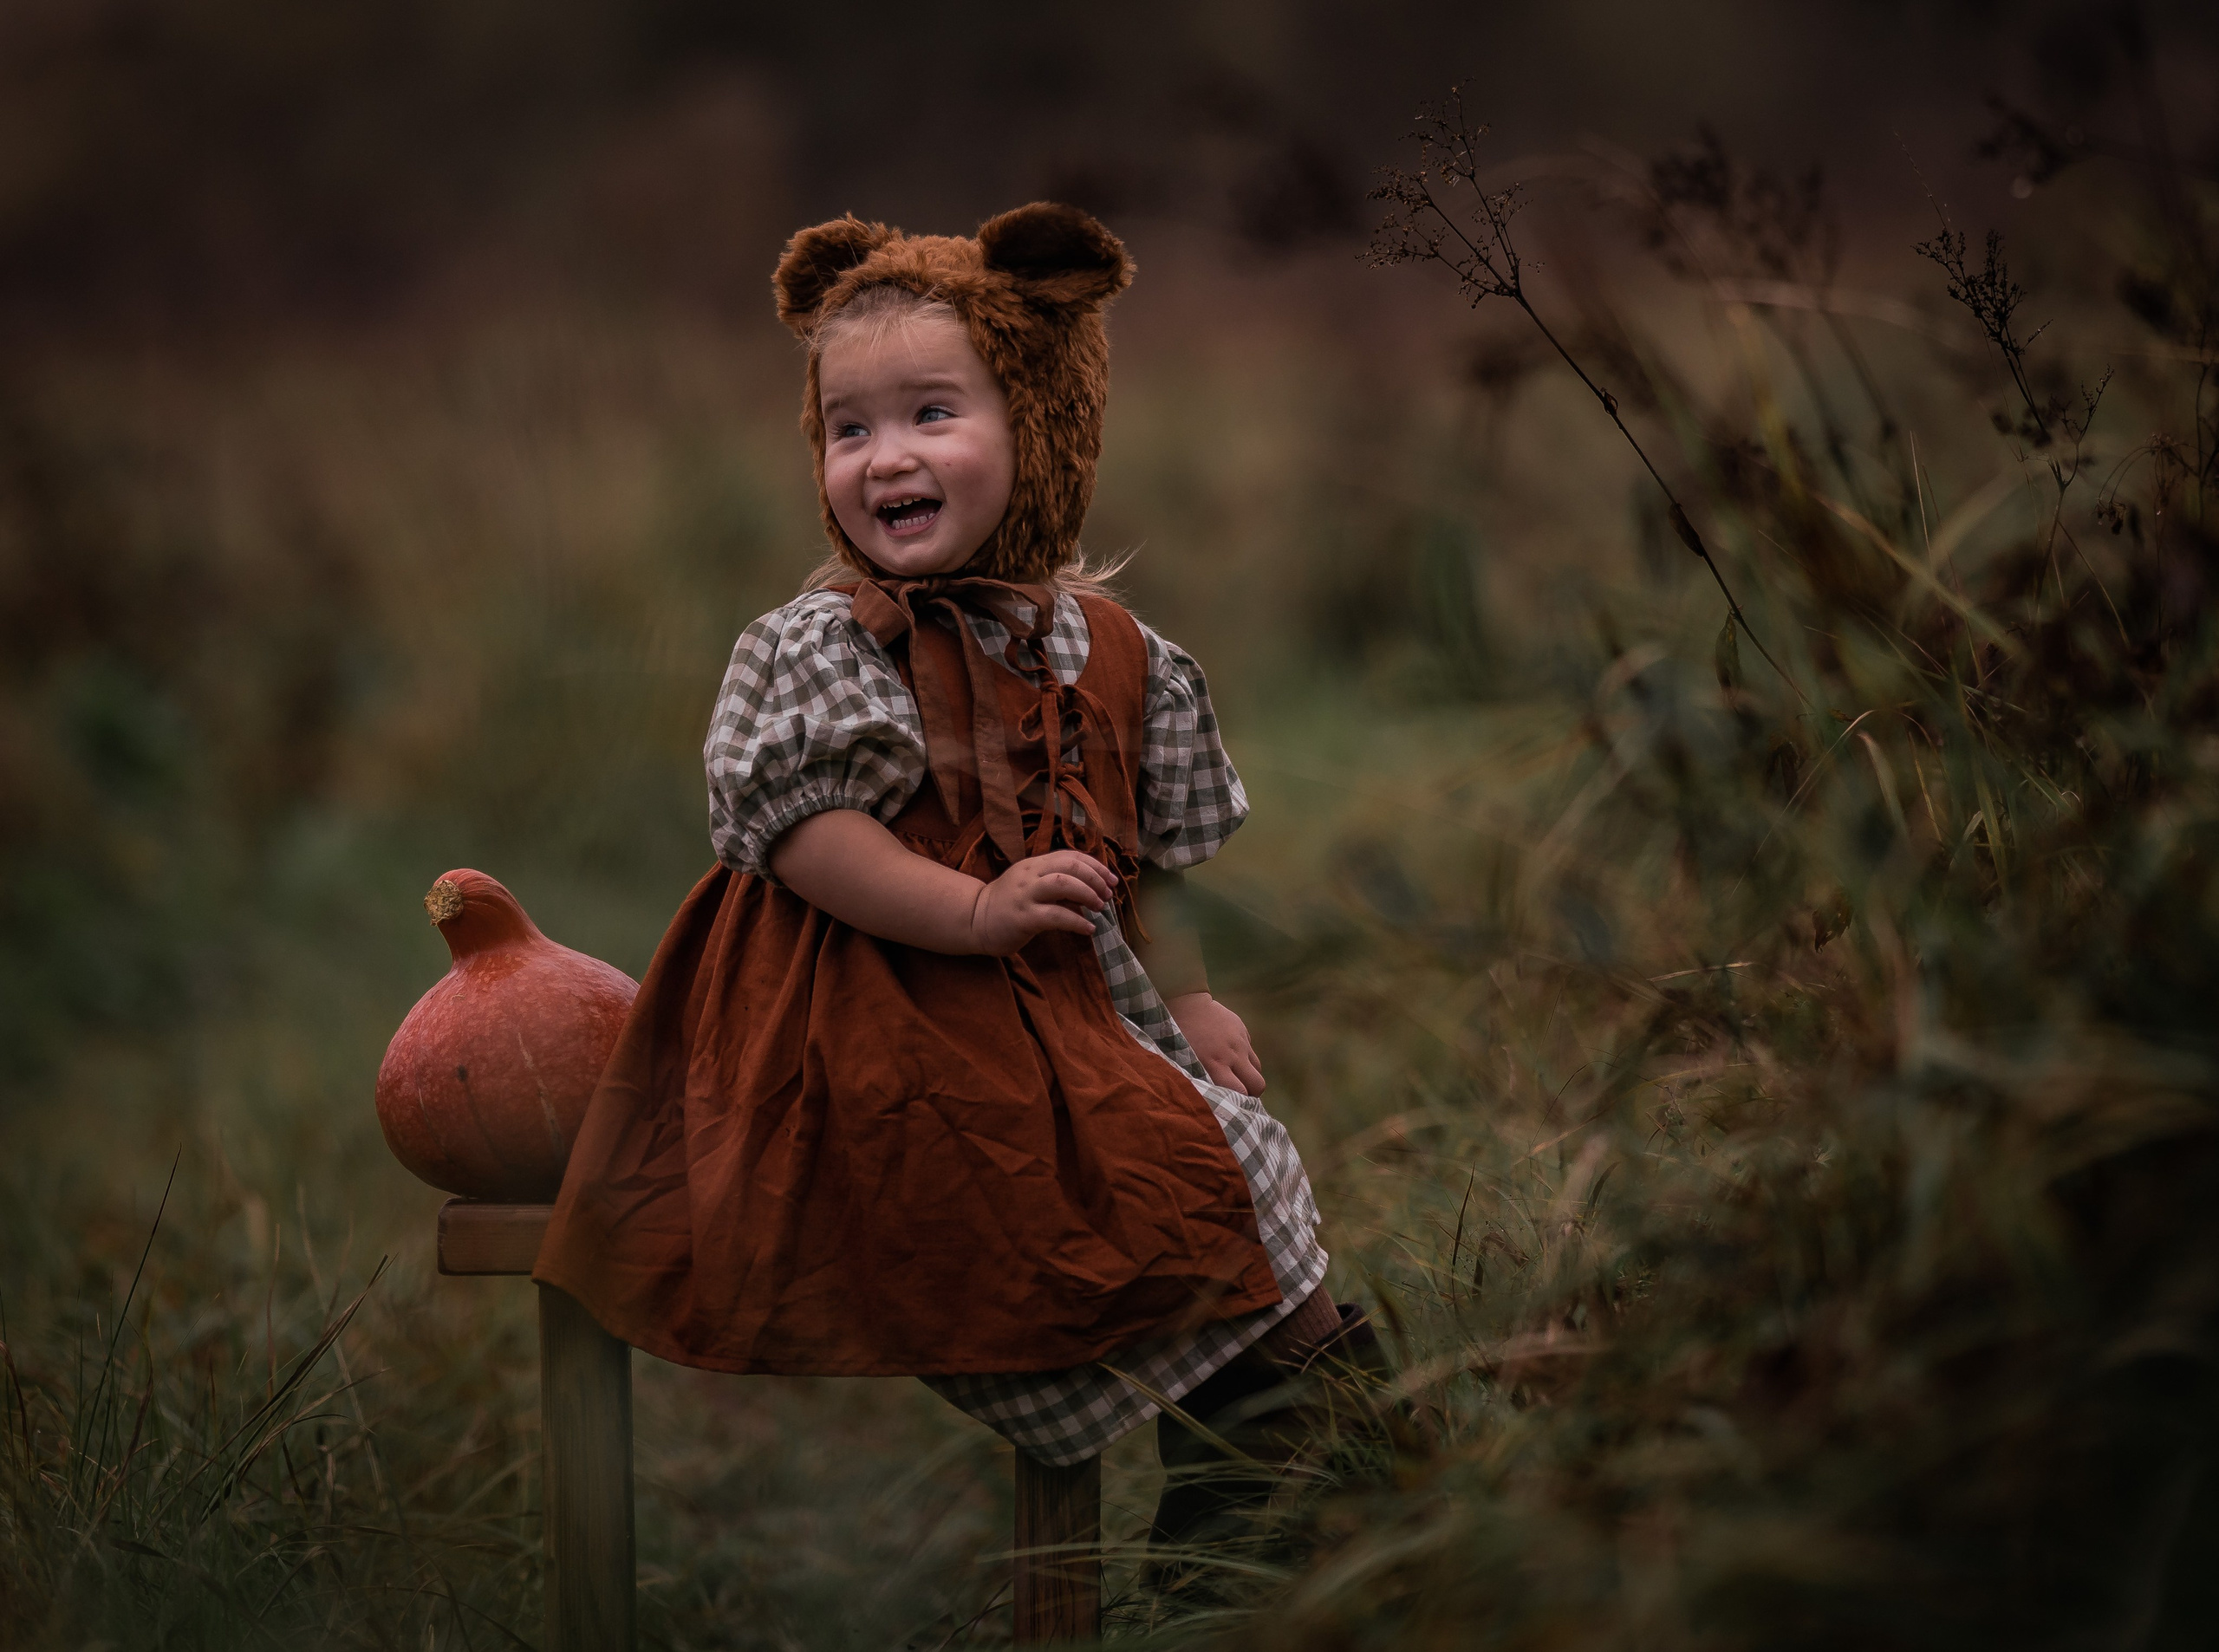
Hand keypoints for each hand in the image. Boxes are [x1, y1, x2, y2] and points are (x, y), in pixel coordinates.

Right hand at [968, 852, 1117, 954]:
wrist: (975, 920)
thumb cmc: (1007, 905)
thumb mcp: (1031, 886)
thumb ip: (1056, 885)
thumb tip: (1090, 893)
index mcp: (1033, 864)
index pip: (1070, 856)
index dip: (1095, 865)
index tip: (1111, 879)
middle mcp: (1029, 874)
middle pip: (1070, 866)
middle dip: (1095, 878)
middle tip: (1108, 894)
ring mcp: (1025, 895)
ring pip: (1064, 884)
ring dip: (1088, 894)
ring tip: (1100, 907)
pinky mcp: (1023, 917)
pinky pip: (1056, 915)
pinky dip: (1077, 921)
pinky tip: (1089, 928)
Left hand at [1166, 991, 1263, 1094]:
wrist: (1185, 1004)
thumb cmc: (1178, 1038)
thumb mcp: (1186, 1063)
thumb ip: (1203, 1080)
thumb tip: (1216, 1100)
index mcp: (1215, 1064)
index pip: (1240, 1092)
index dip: (1239, 1103)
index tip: (1232, 1107)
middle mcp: (1232, 1054)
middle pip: (1257, 1084)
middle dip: (1252, 1094)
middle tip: (1240, 1096)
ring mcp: (1240, 1042)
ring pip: (1257, 1069)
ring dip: (1249, 1077)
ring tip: (1237, 1078)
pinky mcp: (1243, 1031)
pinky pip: (1250, 1052)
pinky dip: (1244, 1059)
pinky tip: (1230, 1057)